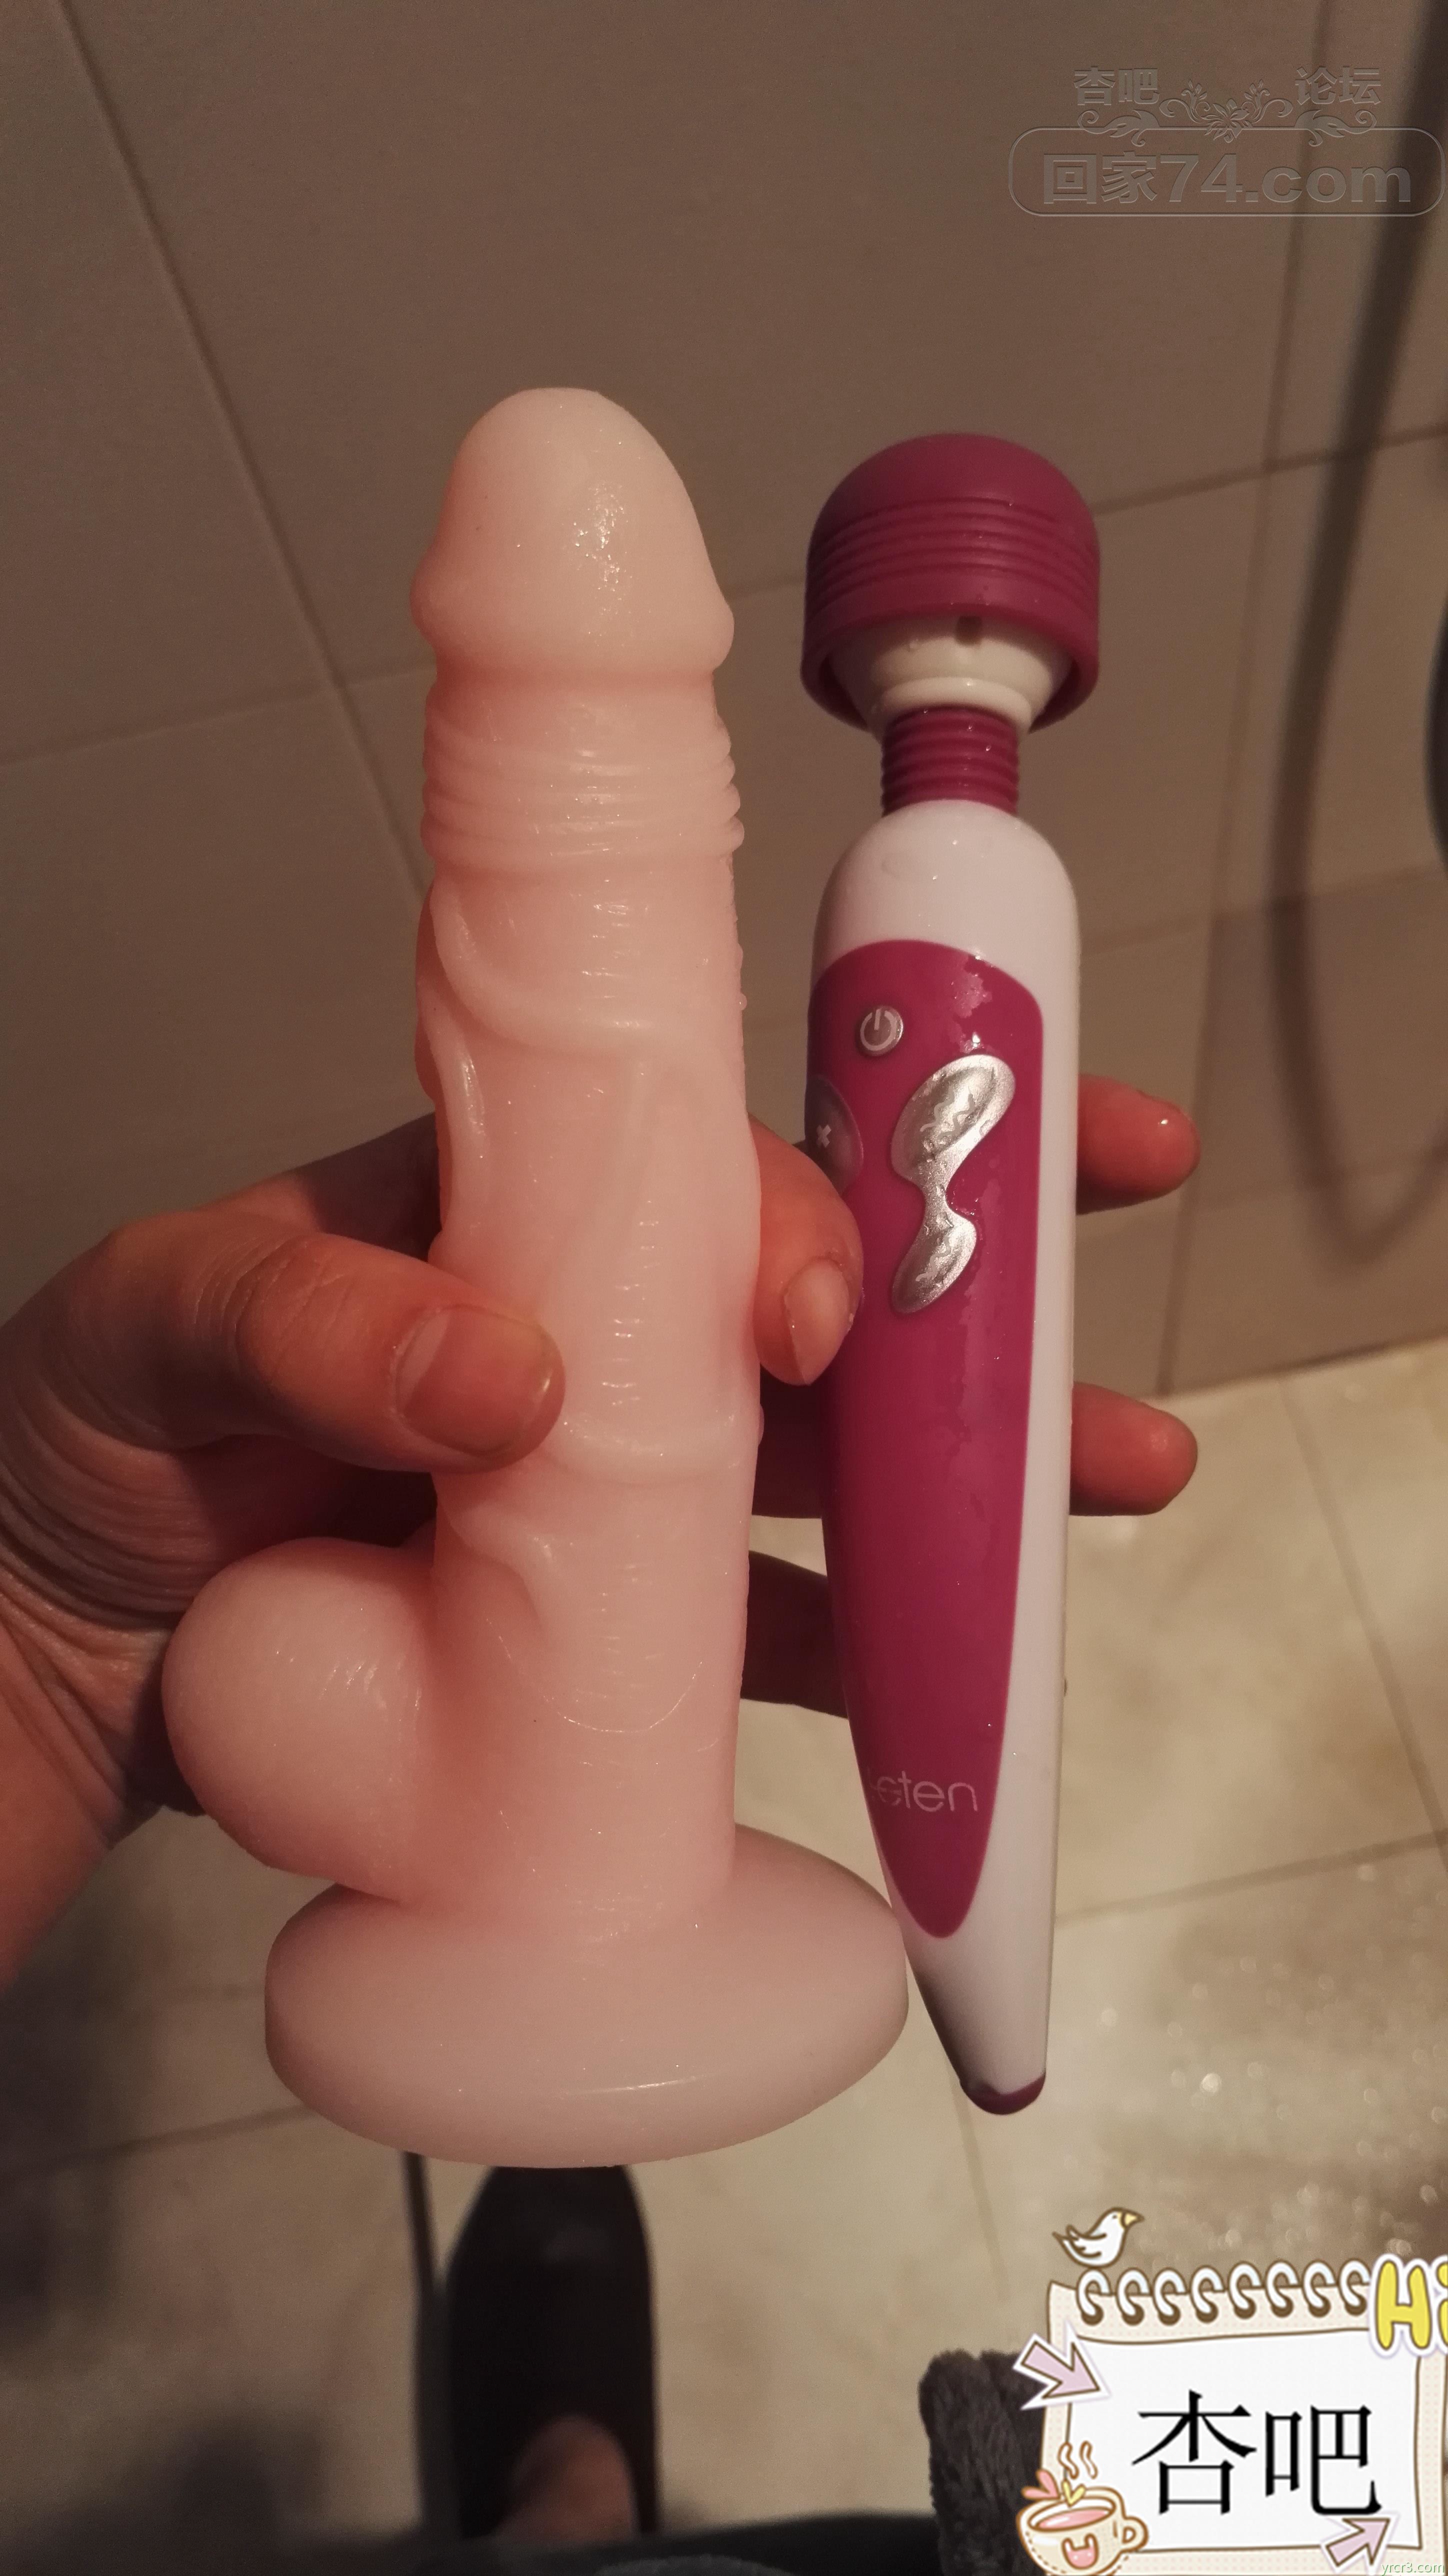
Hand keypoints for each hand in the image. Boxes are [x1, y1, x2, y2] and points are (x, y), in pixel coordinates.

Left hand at [0, 1082, 1195, 1974]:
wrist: (46, 1643)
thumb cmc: (86, 1437)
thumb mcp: (149, 1324)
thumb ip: (296, 1316)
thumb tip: (498, 1370)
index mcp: (500, 1213)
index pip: (701, 1156)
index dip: (840, 1163)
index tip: (929, 1206)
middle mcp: (579, 1338)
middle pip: (818, 1303)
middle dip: (985, 1299)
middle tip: (1099, 1299)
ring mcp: (598, 1498)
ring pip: (828, 1468)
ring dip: (975, 1475)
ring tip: (1111, 1480)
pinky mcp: (595, 1642)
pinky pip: (758, 1640)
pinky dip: (867, 1658)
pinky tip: (956, 1678)